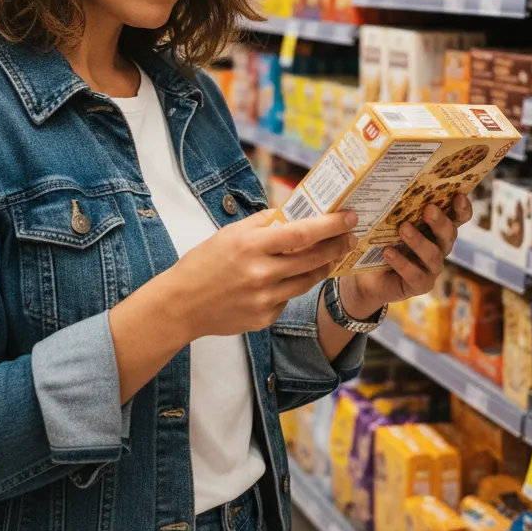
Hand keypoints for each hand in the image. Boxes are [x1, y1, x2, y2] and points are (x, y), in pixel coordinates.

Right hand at [169, 209, 357, 338]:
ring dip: (322, 267)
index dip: (330, 225)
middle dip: (337, 246)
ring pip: (307, 281)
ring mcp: (264, 299)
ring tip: (330, 256)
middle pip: (313, 258)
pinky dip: (292, 286)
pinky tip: (287, 280)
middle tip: (350, 237)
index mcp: (251, 245)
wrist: (181, 305)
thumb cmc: (204, 263)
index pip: (302, 233)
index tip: (349, 217)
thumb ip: (262, 223)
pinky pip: (288, 298)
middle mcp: (260, 273)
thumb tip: (293, 212)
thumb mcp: (230, 233)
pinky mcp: (264, 318)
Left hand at [338, 194, 472, 318]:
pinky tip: (388, 252)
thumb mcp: (384, 222)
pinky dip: (402, 263)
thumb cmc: (380, 241)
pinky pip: (416, 274)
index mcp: (435, 228)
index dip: (462, 208)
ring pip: (434, 255)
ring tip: (403, 228)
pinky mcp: (420, 284)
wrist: (368, 277)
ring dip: (419, 241)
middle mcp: (439, 246)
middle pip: (449, 234)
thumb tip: (376, 193)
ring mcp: (431, 267)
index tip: (458, 195)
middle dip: (440, 221)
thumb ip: (388, 209)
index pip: (457, 217)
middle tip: (428, 209)